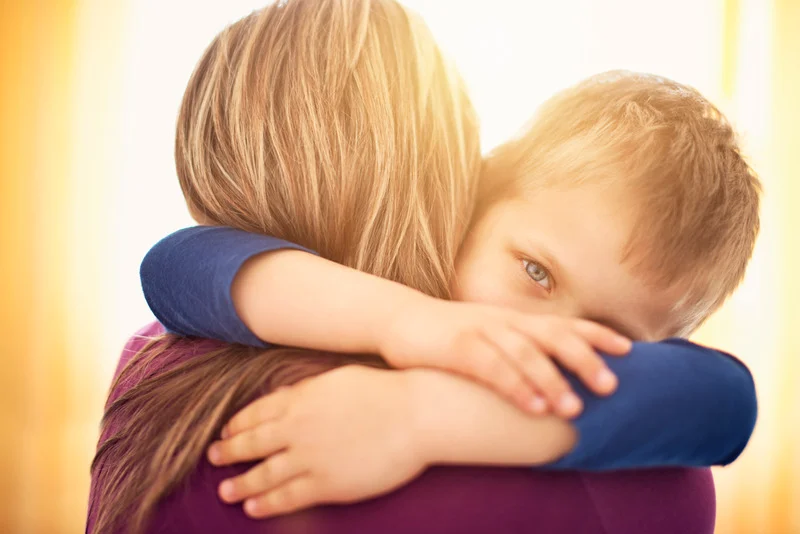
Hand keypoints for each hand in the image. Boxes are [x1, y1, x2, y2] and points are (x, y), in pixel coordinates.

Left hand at [207, 365, 426, 517]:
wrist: (415, 415)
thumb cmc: (384, 391)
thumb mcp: (338, 378)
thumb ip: (307, 389)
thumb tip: (287, 395)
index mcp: (299, 399)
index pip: (256, 413)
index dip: (238, 425)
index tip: (226, 432)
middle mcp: (297, 428)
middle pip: (252, 444)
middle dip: (228, 452)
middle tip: (213, 458)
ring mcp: (310, 458)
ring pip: (263, 475)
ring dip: (240, 483)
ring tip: (225, 491)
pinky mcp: (327, 484)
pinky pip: (288, 498)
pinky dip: (266, 504)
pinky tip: (252, 508)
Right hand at [381, 297, 631, 417]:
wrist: (398, 318)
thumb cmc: (448, 335)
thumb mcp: (488, 335)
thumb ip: (517, 348)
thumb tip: (550, 372)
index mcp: (514, 319)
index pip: (564, 322)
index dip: (597, 333)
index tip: (629, 349)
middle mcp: (504, 321)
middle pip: (554, 336)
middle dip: (585, 359)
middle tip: (612, 386)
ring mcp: (481, 331)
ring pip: (526, 353)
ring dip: (552, 380)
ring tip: (574, 408)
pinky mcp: (458, 346)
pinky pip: (492, 367)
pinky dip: (515, 386)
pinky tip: (533, 406)